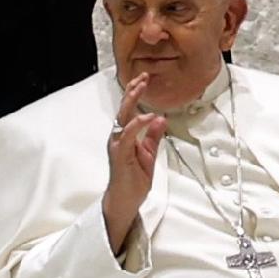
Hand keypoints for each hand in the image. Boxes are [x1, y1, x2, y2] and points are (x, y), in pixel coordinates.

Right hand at [103, 74, 166, 252]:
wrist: (125, 200)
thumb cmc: (134, 179)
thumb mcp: (149, 154)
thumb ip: (153, 137)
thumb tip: (161, 118)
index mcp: (126, 136)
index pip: (129, 110)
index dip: (135, 94)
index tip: (144, 79)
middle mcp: (119, 137)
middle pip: (123, 108)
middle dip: (132, 91)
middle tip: (142, 77)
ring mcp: (118, 145)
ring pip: (122, 117)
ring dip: (132, 101)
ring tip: (141, 87)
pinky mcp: (120, 154)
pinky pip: (127, 135)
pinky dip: (137, 124)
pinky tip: (147, 116)